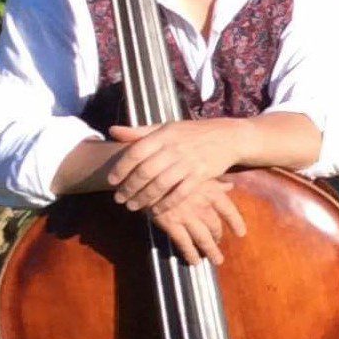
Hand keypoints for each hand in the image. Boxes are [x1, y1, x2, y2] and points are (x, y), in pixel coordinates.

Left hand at [107, 119, 243, 214]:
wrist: (227, 137)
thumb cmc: (192, 133)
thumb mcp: (166, 127)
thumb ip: (139, 132)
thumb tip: (112, 131)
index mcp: (163, 135)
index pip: (136, 152)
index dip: (121, 168)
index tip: (111, 181)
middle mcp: (174, 149)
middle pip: (145, 172)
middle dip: (129, 188)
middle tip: (119, 199)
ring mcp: (188, 163)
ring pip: (160, 185)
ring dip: (144, 198)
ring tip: (133, 206)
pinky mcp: (200, 176)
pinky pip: (180, 193)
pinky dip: (166, 204)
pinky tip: (156, 211)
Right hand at [149, 177, 246, 265]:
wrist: (148, 174)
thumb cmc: (174, 171)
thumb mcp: (196, 173)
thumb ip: (214, 182)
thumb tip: (230, 186)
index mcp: (210, 191)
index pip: (228, 209)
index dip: (236, 222)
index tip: (241, 233)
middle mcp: (201, 205)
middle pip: (215, 226)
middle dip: (218, 237)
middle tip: (218, 244)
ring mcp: (186, 215)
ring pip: (203, 238)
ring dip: (210, 250)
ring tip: (216, 260)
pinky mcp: (170, 223)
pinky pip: (184, 243)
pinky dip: (190, 253)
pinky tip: (195, 261)